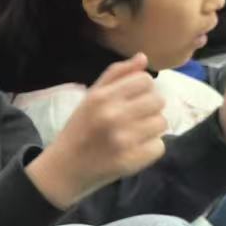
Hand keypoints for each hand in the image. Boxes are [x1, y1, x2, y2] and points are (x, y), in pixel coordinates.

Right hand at [27, 55, 166, 208]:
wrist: (64, 168)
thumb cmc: (79, 129)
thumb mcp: (90, 97)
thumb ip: (116, 75)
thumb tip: (143, 58)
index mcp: (102, 98)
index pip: (145, 80)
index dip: (141, 89)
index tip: (131, 99)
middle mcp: (114, 116)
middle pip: (158, 100)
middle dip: (149, 108)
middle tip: (134, 118)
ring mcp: (124, 140)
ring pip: (161, 123)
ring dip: (151, 128)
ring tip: (135, 133)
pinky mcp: (132, 160)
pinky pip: (159, 146)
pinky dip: (149, 148)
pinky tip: (134, 149)